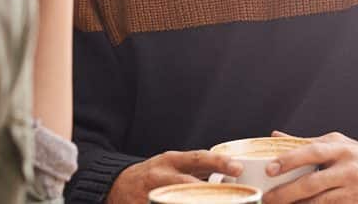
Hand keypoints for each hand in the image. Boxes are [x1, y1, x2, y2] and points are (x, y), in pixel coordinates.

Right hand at [106, 151, 242, 203]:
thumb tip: (233, 173)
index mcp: (171, 160)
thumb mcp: (174, 164)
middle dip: (209, 192)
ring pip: (176, 200)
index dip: (219, 162)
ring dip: (196, 202)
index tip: (238, 168)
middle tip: (231, 197)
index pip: (199, 158)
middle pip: (188, 184)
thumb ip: (198, 168)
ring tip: (215, 202)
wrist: (119, 184)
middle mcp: (162, 175)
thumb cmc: (155, 173)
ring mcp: (151, 193)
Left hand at [263, 132, 357, 203]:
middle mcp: (350, 170)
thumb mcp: (339, 144)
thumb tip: (275, 137)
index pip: (312, 152)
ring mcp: (357, 192)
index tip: (269, 168)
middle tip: (266, 198)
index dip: (290, 160)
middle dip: (285, 194)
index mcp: (342, 149)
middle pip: (312, 184)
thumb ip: (307, 143)